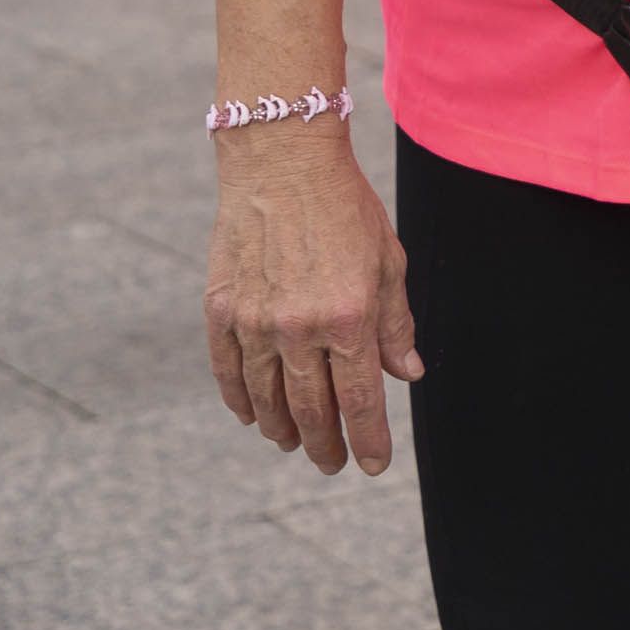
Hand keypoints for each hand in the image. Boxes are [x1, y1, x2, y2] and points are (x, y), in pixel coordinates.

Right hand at [203, 123, 421, 474]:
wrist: (282, 163)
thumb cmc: (346, 208)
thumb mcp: (388, 260)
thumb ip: (396, 323)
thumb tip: (408, 375)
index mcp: (349, 316)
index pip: (361, 398)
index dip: (367, 437)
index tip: (372, 466)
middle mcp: (299, 327)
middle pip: (310, 407)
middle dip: (324, 443)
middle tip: (332, 464)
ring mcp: (254, 321)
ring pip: (266, 397)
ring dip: (281, 428)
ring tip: (295, 443)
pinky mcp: (220, 310)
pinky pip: (228, 370)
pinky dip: (240, 399)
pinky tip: (252, 416)